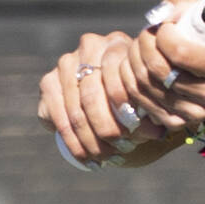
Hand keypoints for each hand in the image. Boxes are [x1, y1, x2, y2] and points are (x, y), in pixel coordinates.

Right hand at [38, 31, 164, 169]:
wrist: (111, 94)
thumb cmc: (137, 95)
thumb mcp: (146, 98)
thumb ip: (151, 110)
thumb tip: (156, 131)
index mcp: (118, 44)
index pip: (115, 76)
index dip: (124, 109)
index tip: (134, 135)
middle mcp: (89, 46)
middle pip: (91, 95)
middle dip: (106, 130)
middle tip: (119, 152)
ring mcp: (65, 63)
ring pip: (73, 110)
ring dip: (88, 141)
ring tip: (104, 159)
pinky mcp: (48, 82)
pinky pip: (54, 115)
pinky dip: (70, 141)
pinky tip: (85, 157)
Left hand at [119, 0, 204, 129]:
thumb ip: (184, 1)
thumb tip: (162, 14)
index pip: (182, 53)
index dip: (163, 35)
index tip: (164, 26)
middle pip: (160, 70)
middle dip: (144, 45)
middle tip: (147, 33)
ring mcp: (197, 114)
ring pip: (146, 85)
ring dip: (134, 60)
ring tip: (140, 46)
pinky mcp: (178, 122)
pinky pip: (141, 101)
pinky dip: (131, 80)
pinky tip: (135, 65)